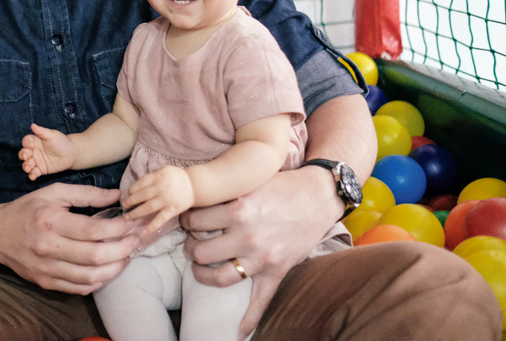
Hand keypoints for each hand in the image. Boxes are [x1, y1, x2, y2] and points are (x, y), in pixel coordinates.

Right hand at [0, 183, 139, 294]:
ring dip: (115, 269)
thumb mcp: (54, 192)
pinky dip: (99, 282)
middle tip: (135, 241)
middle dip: (122, 249)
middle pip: (95, 256)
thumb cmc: (27, 209)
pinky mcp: (46, 282)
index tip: (131, 223)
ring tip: (126, 256)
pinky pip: (79, 288)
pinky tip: (108, 270)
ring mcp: (46, 269)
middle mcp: (48, 247)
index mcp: (51, 221)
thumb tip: (116, 196)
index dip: (118, 229)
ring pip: (90, 277)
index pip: (92, 230)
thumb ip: (86, 193)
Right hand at [18, 123, 76, 179]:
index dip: (26, 143)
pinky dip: (32, 175)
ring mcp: (36, 161)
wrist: (71, 153)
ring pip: (27, 164)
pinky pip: (34, 172)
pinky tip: (32, 176)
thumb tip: (32, 125)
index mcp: (35, 141)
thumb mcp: (52, 135)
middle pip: (23, 153)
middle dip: (23, 155)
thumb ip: (42, 131)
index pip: (26, 142)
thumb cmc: (61, 142)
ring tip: (28, 168)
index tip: (29, 145)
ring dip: (26, 166)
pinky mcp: (41, 169)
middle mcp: (34, 151)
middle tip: (26, 157)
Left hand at [122, 165, 194, 233]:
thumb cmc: (178, 177)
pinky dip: (152, 226)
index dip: (132, 189)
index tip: (127, 194)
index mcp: (158, 176)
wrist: (195, 185)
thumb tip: (138, 185)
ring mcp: (166, 200)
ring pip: (147, 207)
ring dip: (136, 213)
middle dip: (130, 201)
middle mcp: (160, 188)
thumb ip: (153, 176)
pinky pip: (160, 219)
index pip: (141, 183)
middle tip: (124, 206)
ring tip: (127, 217)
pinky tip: (144, 232)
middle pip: (141, 195)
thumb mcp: (164, 170)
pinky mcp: (172, 210)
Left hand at [180, 167, 343, 340]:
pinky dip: (249, 319)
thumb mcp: (248, 180)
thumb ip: (224, 191)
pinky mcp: (277, 270)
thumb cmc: (281, 184)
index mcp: (237, 209)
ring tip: (200, 267)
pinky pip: (261, 300)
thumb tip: (195, 195)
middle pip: (200, 252)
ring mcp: (262, 256)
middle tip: (193, 241)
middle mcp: (247, 235)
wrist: (318, 195)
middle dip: (192, 246)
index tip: (188, 220)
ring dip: (203, 275)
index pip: (194, 221)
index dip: (186, 219)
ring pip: (219, 277)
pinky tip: (238, 331)